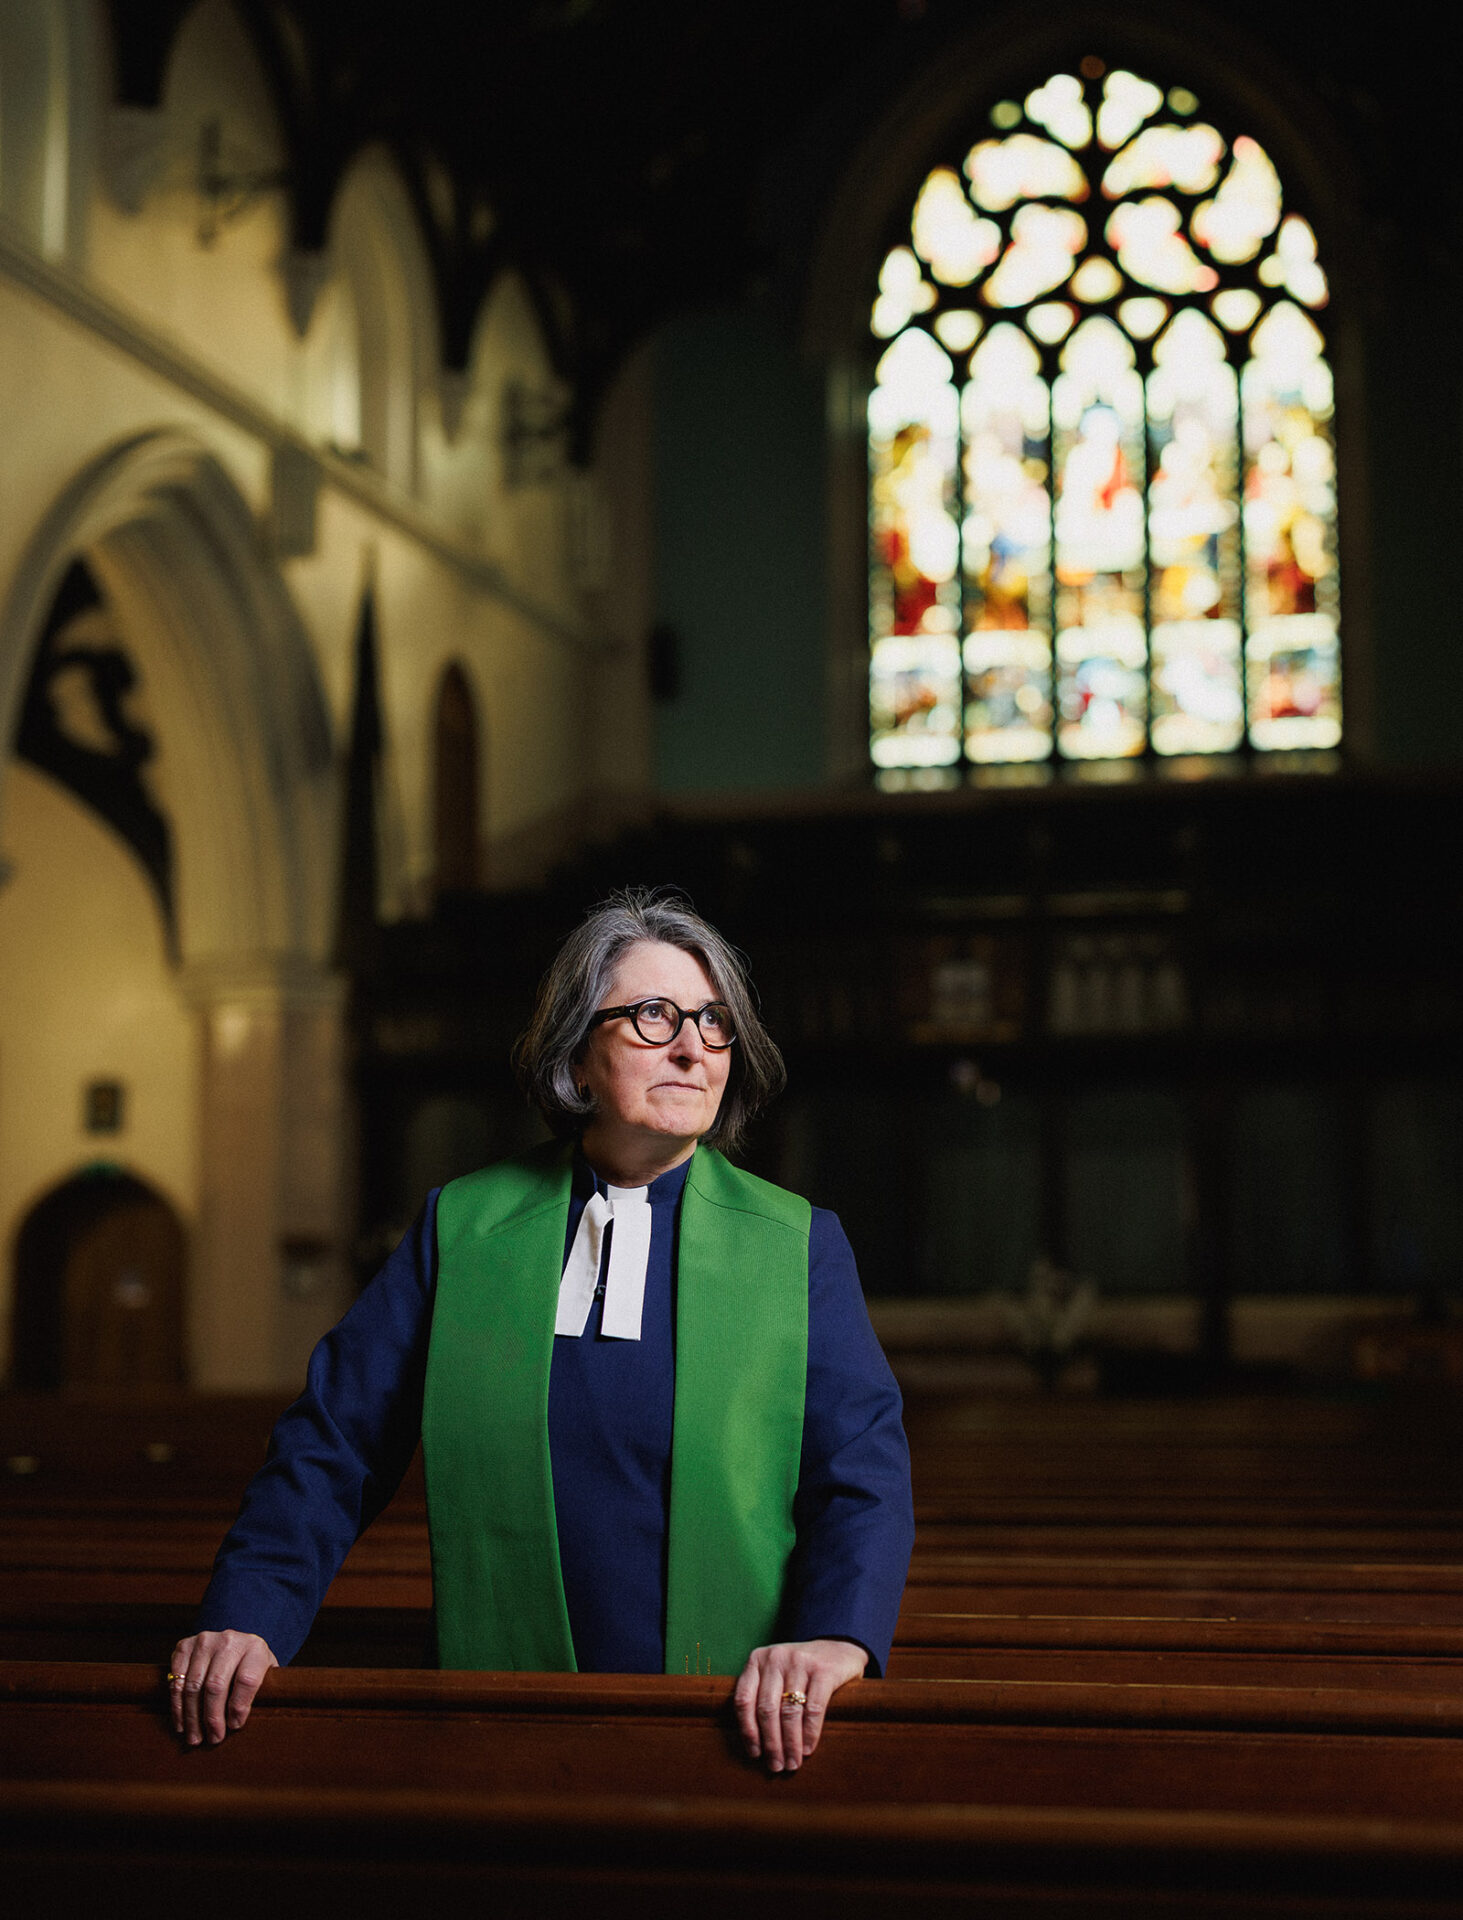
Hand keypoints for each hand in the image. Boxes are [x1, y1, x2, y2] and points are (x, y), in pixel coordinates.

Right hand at [169, 1630, 277, 1745]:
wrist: (233, 1644)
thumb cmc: (251, 1667)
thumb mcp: (265, 1676)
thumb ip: (264, 1693)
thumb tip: (252, 1721)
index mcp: (255, 1647)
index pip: (247, 1679)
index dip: (239, 1706)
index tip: (234, 1726)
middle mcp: (229, 1640)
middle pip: (216, 1685)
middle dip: (213, 1718)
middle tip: (214, 1738)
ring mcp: (205, 1641)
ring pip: (194, 1686)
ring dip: (192, 1717)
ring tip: (195, 1738)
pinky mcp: (185, 1646)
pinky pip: (176, 1681)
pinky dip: (177, 1706)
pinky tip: (182, 1723)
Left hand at [733, 1636, 867, 1772]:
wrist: (838, 1647)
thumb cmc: (800, 1671)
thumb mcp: (776, 1674)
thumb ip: (762, 1696)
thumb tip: (755, 1744)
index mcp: (757, 1659)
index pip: (743, 1700)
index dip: (748, 1731)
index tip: (754, 1754)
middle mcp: (775, 1658)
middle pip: (767, 1710)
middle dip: (771, 1744)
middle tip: (776, 1766)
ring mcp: (800, 1662)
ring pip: (789, 1712)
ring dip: (790, 1744)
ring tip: (792, 1763)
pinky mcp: (823, 1670)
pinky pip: (813, 1709)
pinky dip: (810, 1733)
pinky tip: (808, 1749)